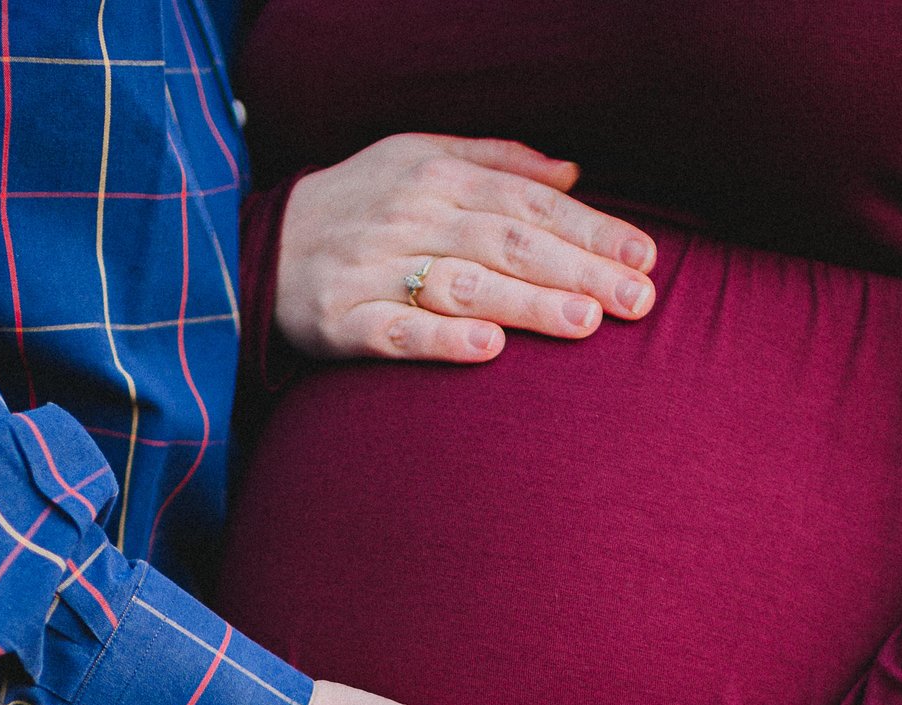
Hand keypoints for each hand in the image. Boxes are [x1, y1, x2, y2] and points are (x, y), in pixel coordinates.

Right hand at [276, 133, 658, 363]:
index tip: (644, 257)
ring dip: (526, 303)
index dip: (589, 228)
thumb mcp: (418, 157)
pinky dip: (442, 341)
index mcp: (435, 175)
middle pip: (506, 242)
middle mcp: (409, 217)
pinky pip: (396, 332)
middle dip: (577, 269)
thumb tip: (573, 170)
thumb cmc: (359, 203)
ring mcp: (374, 270)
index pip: (528, 201)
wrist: (257, 246)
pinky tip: (489, 351)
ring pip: (461, 284)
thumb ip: (496, 161)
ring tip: (585, 321)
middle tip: (638, 299)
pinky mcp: (341, 320)